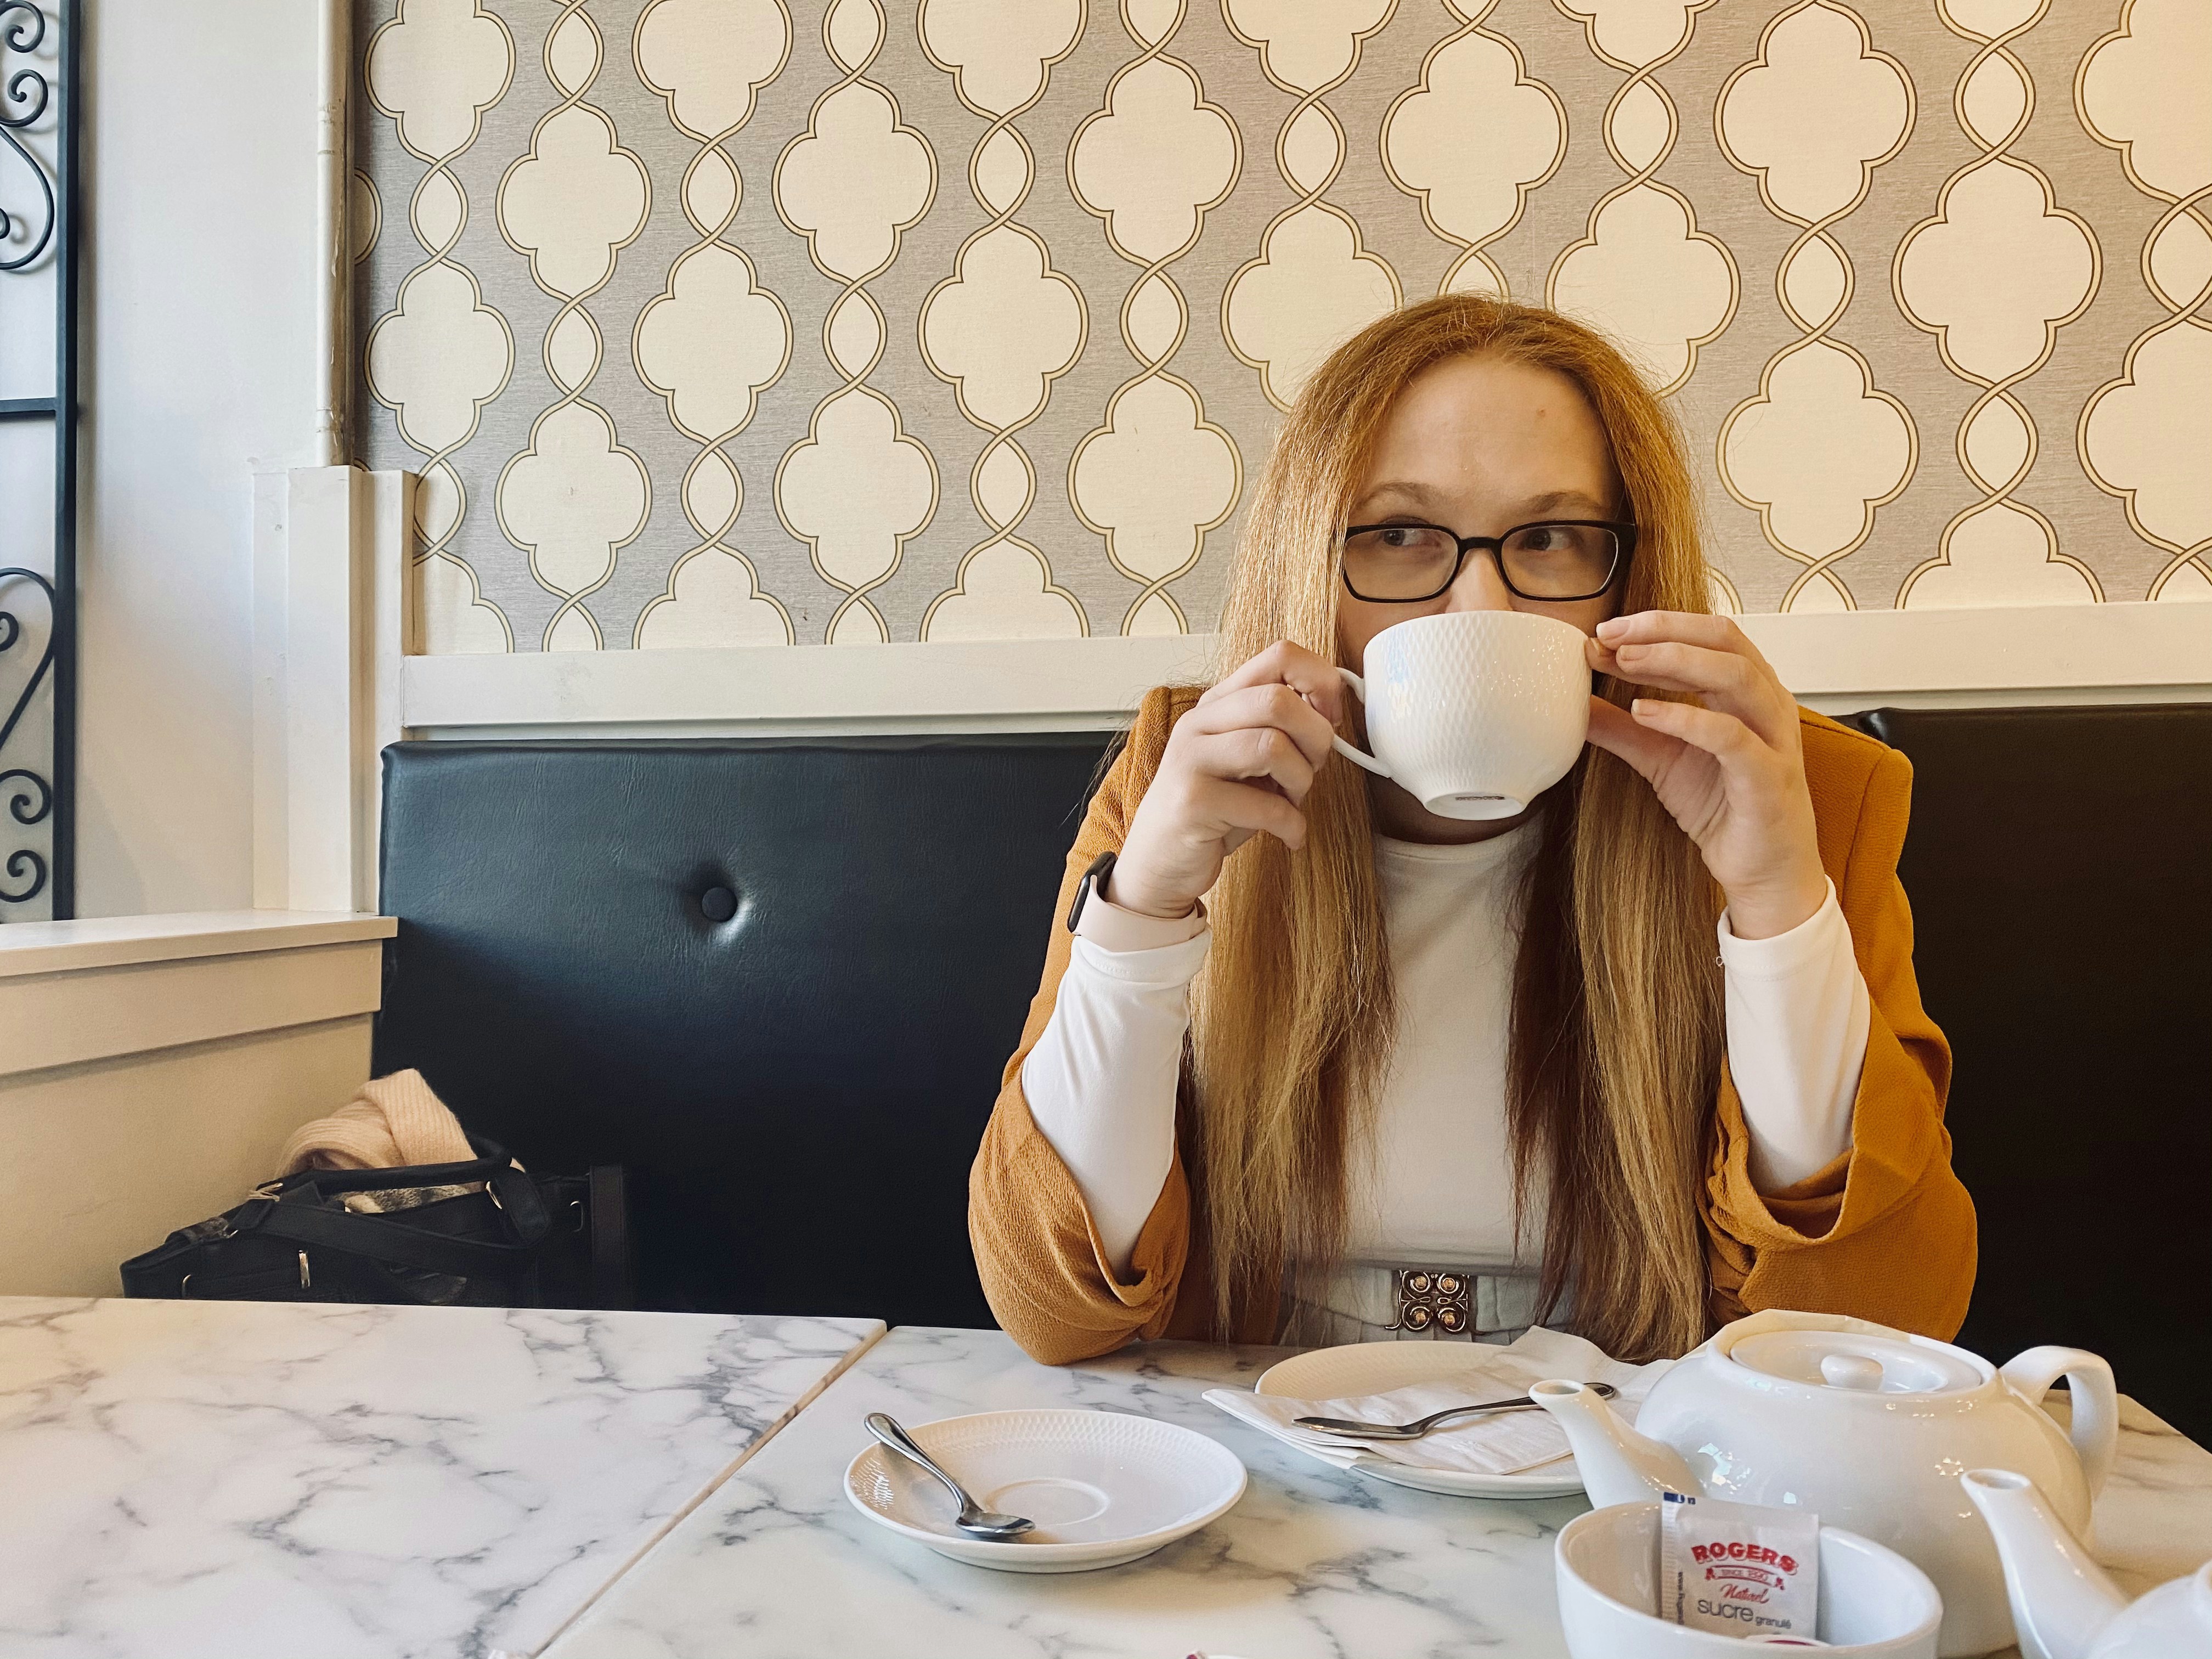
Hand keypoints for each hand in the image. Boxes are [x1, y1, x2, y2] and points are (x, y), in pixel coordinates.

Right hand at [1111, 642, 1345, 918]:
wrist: (1158, 861)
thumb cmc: (1215, 810)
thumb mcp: (1246, 760)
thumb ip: (1280, 729)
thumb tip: (1333, 712)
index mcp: (1219, 703)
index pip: (1280, 655)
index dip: (1321, 682)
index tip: (1330, 718)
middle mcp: (1200, 722)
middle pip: (1279, 700)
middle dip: (1316, 738)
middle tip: (1312, 768)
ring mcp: (1191, 759)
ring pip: (1272, 745)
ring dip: (1301, 781)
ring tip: (1292, 801)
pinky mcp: (1192, 802)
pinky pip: (1265, 805)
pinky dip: (1291, 825)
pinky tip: (1289, 835)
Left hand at [1584, 612, 1826, 939]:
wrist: (1764, 873)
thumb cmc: (1724, 808)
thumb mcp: (1661, 759)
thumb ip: (1623, 728)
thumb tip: (1574, 702)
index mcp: (1747, 691)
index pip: (1709, 635)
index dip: (1658, 625)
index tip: (1606, 632)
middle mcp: (1767, 704)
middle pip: (1725, 640)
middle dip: (1665, 630)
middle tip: (1611, 635)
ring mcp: (1773, 739)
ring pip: (1734, 676)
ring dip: (1675, 662)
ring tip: (1624, 662)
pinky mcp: (1767, 778)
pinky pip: (1731, 737)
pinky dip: (1686, 718)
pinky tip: (1644, 712)